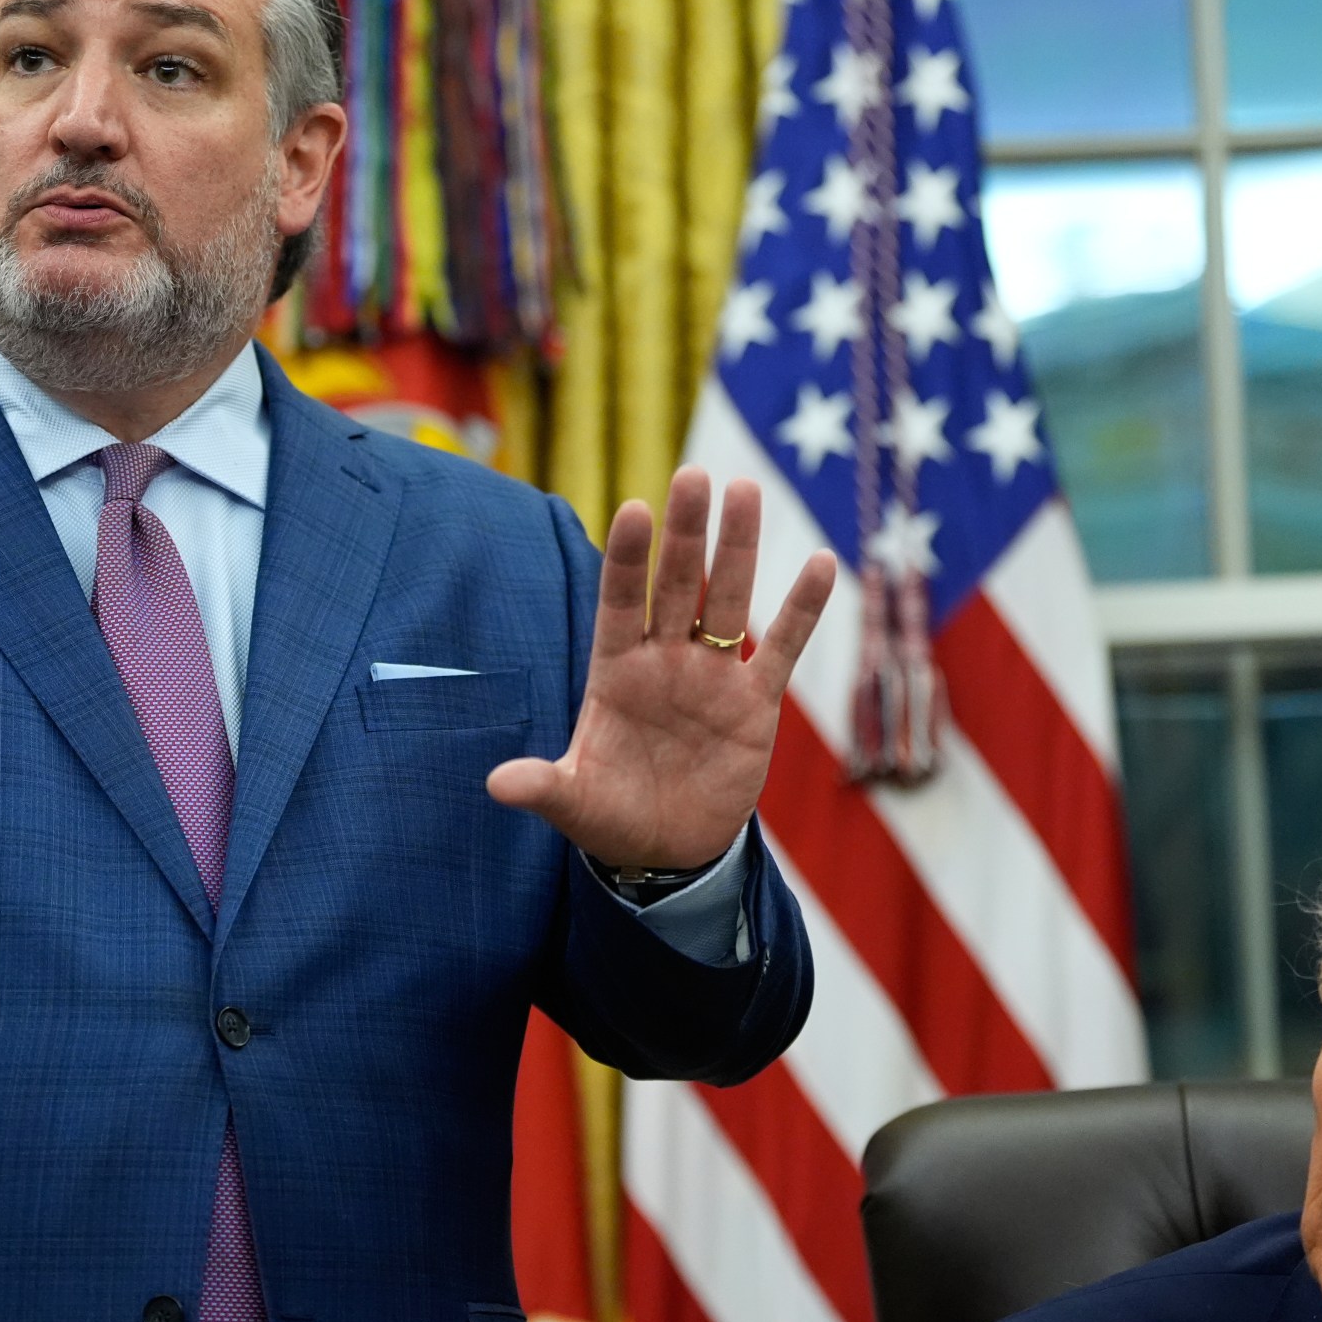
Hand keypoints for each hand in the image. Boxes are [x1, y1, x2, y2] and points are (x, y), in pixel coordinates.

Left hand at [487, 468, 836, 867]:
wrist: (667, 848)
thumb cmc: (610, 815)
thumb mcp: (574, 804)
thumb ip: (544, 787)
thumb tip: (498, 785)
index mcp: (616, 672)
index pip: (620, 603)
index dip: (627, 560)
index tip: (633, 510)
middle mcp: (664, 661)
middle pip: (677, 585)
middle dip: (686, 533)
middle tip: (694, 473)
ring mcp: (711, 677)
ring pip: (729, 600)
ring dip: (738, 548)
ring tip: (745, 489)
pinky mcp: (754, 704)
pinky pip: (781, 650)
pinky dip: (803, 610)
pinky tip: (824, 564)